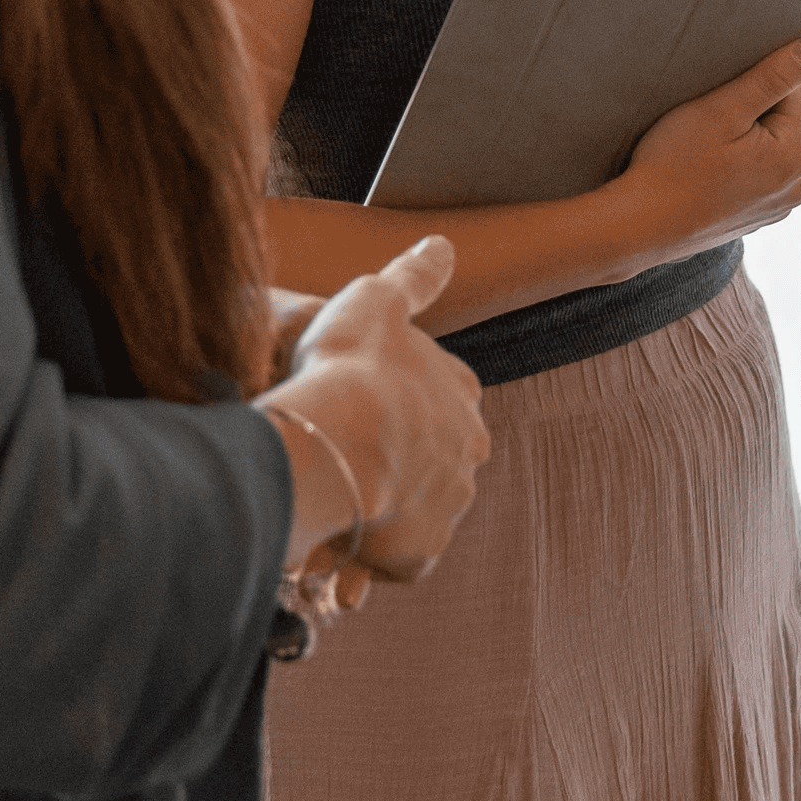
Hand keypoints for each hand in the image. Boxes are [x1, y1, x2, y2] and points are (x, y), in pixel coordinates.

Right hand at [258, 234, 489, 582]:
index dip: (409, 398)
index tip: (375, 398)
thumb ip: (413, 277)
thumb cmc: (354, 363)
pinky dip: (369, 550)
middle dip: (399, 458)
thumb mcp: (378, 298)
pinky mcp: (419, 556)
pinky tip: (334, 535)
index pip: (449, 398)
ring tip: (333, 495)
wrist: (337, 440)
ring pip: (412, 508)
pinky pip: (392, 556)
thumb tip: (444, 244)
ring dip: (382, 504)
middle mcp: (467, 458)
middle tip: (348, 450)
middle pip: (433, 459)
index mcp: (463, 400)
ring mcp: (446, 509)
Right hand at [622, 35, 800, 259]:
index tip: (721, 89)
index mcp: (796, 154)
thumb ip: (773, 76)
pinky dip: (738, 163)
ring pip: (770, 146)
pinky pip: (758, 174)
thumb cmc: (675, 164)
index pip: (796, 90)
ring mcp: (780, 206)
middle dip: (753, 109)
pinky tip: (706, 168)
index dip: (758, 78)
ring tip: (704, 144)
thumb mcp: (722, 110)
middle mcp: (799, 184)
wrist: (641, 226)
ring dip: (746, 136)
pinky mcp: (759, 217)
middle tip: (707, 117)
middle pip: (785, 120)